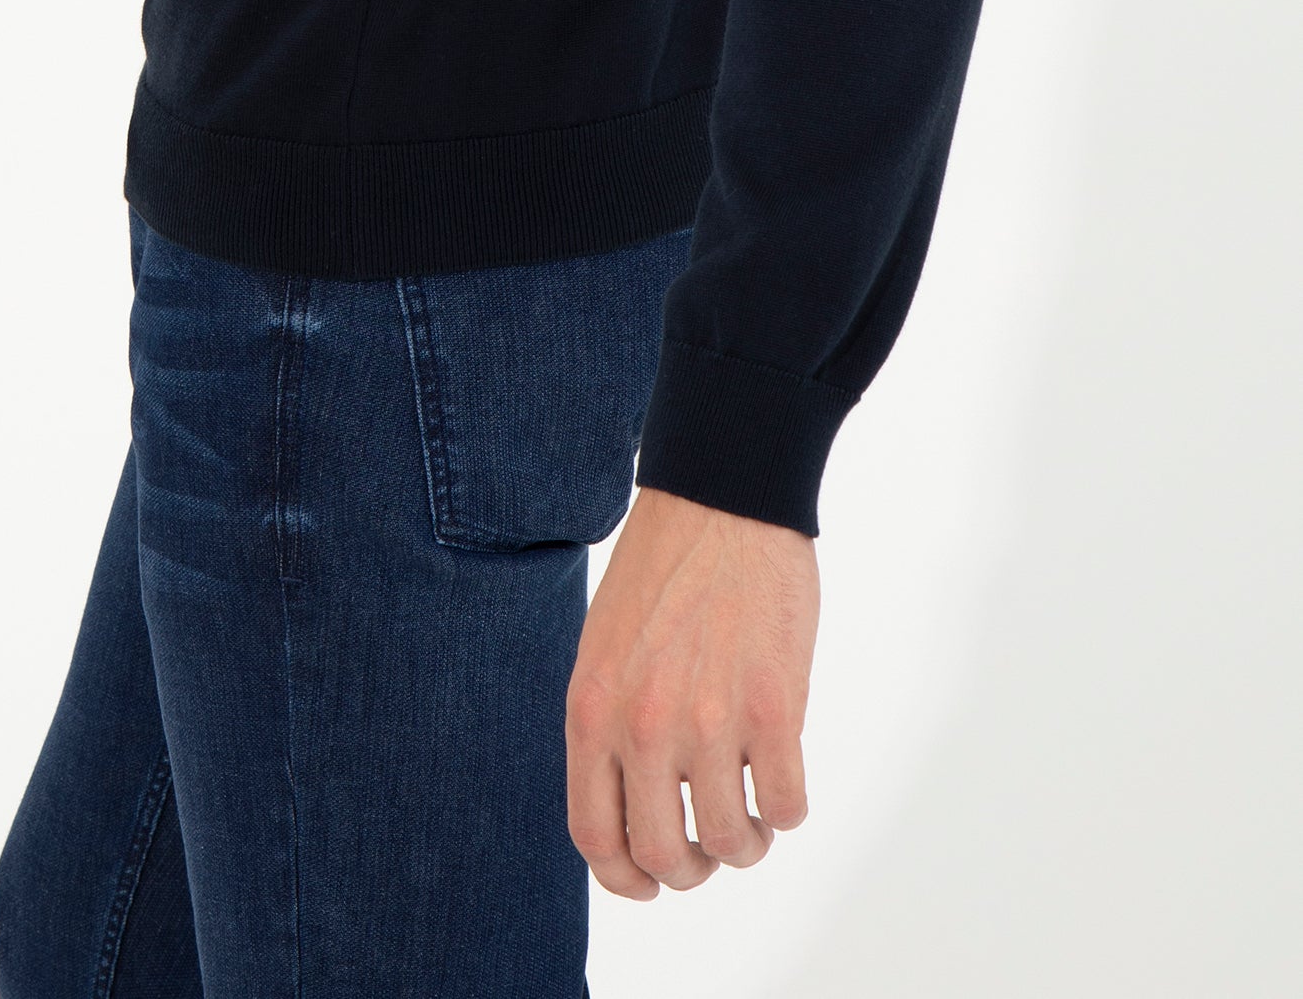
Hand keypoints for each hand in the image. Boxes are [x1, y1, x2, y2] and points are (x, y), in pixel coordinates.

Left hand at [566, 484, 817, 900]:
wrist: (721, 496)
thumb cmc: (662, 567)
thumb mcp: (603, 648)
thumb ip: (609, 726)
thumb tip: (633, 808)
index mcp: (592, 710)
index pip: (596, 838)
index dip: (626, 879)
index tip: (651, 882)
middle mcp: (643, 725)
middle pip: (665, 857)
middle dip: (692, 868)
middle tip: (710, 843)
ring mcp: (710, 719)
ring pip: (730, 841)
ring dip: (745, 843)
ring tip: (750, 812)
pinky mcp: (775, 708)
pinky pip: (785, 806)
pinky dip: (787, 811)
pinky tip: (781, 777)